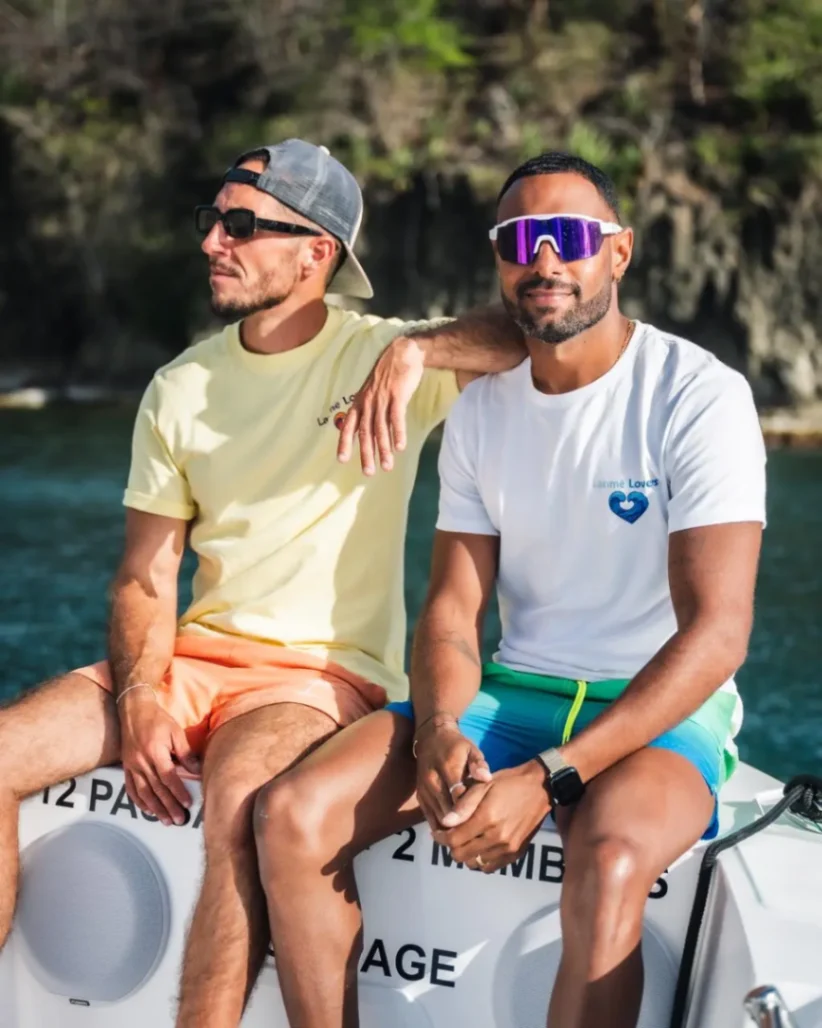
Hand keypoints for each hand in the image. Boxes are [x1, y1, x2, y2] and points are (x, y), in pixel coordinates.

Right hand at [118, 689, 201, 825]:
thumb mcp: (175, 732)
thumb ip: (185, 752)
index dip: (178, 793)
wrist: (134, 710)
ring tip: (165, 820)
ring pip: (143, 793)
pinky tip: (147, 809)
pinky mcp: (126, 767)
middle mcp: (141, 762)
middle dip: (169, 807)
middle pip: (156, 790)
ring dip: (155, 809)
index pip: (169, 778)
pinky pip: (130, 788)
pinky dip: (138, 801)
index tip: (187, 804)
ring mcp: (132, 766)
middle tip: (179, 820)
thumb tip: (197, 770)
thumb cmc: (157, 720)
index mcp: (155, 753)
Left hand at [337, 337, 424, 474]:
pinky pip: (396, 418)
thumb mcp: (372, 391)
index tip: (342, 460)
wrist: (402, 353)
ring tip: (387, 466)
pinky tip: (400, 447)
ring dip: (384, 449)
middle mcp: (368, 402)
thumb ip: (370, 409)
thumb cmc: (389, 375)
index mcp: (360, 402)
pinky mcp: (397, 395)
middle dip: (366, 454)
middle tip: (368, 472)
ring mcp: (382, 399)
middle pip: (365, 432)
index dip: (344, 443)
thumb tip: (370, 430)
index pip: (348, 426)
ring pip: (381, 429)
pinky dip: (398, 433)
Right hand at [414, 721, 490, 829]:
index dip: (469, 809)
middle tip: (478, 836)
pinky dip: (441, 827)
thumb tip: (486, 778)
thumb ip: (479, 764)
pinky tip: (454, 833)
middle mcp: (432, 780)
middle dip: (462, 824)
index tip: (483, 822)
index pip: (458, 794)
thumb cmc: (457, 746)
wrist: (430, 738)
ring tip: (468, 838)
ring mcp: (424, 790)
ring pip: (438, 816)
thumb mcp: (471, 749)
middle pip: (447, 809)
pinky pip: (429, 817)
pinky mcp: (420, 796)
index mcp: (448, 766)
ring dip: (452, 829)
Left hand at [433, 760, 550, 873]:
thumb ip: (463, 806)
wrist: (540, 788)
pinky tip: (481, 845)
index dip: (440, 837)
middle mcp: (497, 838)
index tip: (438, 831)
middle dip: (451, 846)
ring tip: (466, 839)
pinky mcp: (516, 854)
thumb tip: (445, 822)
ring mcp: (507, 848)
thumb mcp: (483, 785)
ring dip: (466, 854)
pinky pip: (490, 866)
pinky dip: (481, 859)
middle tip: (451, 834)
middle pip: (461, 855)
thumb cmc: (508, 782)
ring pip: (474, 863)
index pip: (453, 840)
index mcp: (486, 819)